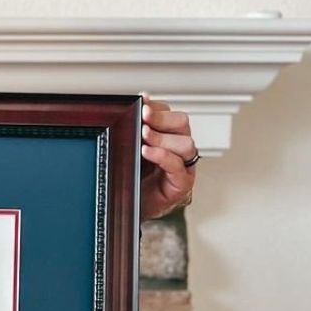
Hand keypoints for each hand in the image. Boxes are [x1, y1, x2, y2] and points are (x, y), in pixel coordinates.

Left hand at [139, 95, 197, 218]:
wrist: (129, 209)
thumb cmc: (132, 178)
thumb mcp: (129, 150)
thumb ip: (131, 131)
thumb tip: (124, 109)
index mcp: (168, 136)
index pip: (170, 113)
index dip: (157, 106)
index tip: (142, 101)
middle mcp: (179, 148)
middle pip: (182, 123)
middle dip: (161, 118)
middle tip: (144, 117)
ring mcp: (183, 166)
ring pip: (186, 143)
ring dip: (162, 138)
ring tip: (144, 136)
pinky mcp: (181, 184)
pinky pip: (178, 166)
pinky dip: (163, 156)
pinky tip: (147, 151)